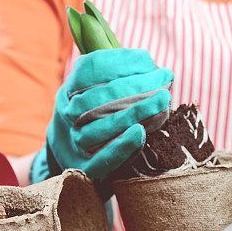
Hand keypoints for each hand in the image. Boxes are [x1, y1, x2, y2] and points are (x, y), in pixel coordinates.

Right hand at [31, 49, 171, 184]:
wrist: (72, 157)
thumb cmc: (96, 116)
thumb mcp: (95, 91)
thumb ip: (117, 77)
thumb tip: (148, 64)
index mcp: (69, 91)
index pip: (87, 69)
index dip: (118, 61)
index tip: (147, 60)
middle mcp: (67, 115)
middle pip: (94, 98)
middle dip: (133, 85)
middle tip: (164, 78)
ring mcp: (74, 144)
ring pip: (97, 128)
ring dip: (133, 112)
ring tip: (162, 100)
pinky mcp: (86, 170)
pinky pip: (102, 159)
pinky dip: (121, 145)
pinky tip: (141, 132)